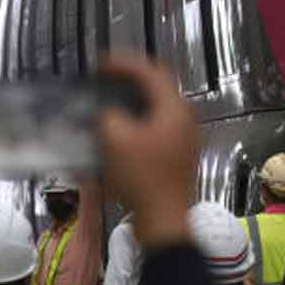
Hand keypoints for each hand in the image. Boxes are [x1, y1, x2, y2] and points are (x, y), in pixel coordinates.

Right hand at [95, 54, 196, 249]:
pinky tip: (120, 128)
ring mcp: (184, 137)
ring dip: (133, 99)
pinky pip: (157, 125)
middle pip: (157, 86)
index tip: (100, 64)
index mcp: (174, 108)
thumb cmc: (142, 178)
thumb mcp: (116, 140)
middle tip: (106, 77)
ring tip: (109, 99)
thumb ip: (109, 116)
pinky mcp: (177, 154)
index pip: (150, 72)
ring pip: (157, 106)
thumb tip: (109, 113)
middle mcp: (184, 118)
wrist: (164, 221)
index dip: (123, 63)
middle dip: (130, 78)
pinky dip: (137, 120)